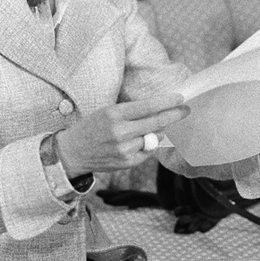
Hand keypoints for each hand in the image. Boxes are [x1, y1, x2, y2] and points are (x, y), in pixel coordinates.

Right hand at [55, 93, 189, 176]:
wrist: (73, 152)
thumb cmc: (93, 127)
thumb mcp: (108, 111)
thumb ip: (132, 112)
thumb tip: (160, 110)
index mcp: (115, 114)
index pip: (148, 106)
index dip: (167, 102)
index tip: (180, 97)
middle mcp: (120, 132)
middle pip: (157, 122)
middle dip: (175, 114)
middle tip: (186, 109)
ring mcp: (125, 149)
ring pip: (155, 138)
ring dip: (159, 131)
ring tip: (149, 128)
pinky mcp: (127, 163)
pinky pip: (149, 151)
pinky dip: (149, 145)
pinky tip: (138, 142)